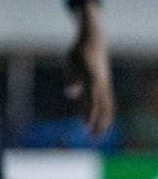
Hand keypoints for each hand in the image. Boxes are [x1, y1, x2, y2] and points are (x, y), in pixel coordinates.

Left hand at [66, 0, 114, 135]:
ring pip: (107, 106)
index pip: (92, 101)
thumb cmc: (79, 51)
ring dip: (103, 121)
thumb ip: (70, 78)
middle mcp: (101, 84)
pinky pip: (107, 101)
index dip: (89, 115)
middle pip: (102, 108)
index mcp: (92, 79)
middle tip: (90, 139)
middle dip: (98, 123)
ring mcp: (105, 84)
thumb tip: (70, 95)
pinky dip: (105, 113)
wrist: (94, 40)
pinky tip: (100, 122)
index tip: (85, 127)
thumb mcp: (70, 62)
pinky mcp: (105, 84)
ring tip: (95, 135)